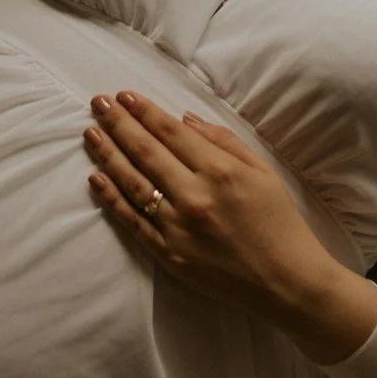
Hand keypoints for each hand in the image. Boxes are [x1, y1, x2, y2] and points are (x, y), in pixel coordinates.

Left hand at [85, 91, 376, 364]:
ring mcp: (176, 227)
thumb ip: (223, 141)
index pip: (170, 132)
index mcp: (219, 171)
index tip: (123, 95)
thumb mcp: (262, 171)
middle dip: (118, 124)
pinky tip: (96, 178)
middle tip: (97, 103)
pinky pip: (131, 221)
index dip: (144, 111)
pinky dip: (111, 198)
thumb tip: (184, 120)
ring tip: (90, 133)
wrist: (286, 282)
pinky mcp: (168, 253)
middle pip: (145, 152)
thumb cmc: (279, 222)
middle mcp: (193, 196)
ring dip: (107, 155)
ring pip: (132, 183)